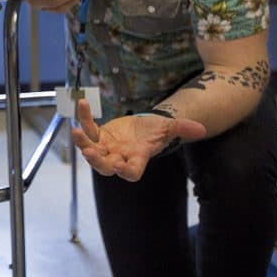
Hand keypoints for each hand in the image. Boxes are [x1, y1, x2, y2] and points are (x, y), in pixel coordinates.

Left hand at [71, 99, 206, 181]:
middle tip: (89, 153)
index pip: (131, 172)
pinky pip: (89, 129)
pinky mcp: (99, 136)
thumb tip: (201, 129)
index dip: (126, 171)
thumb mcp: (169, 128)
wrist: (145, 127)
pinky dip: (84, 118)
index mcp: (137, 158)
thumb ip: (182, 128)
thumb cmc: (156, 132)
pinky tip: (82, 103)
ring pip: (92, 150)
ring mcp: (107, 148)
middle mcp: (120, 157)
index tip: (120, 166)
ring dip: (82, 143)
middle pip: (105, 167)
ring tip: (75, 132)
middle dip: (97, 162)